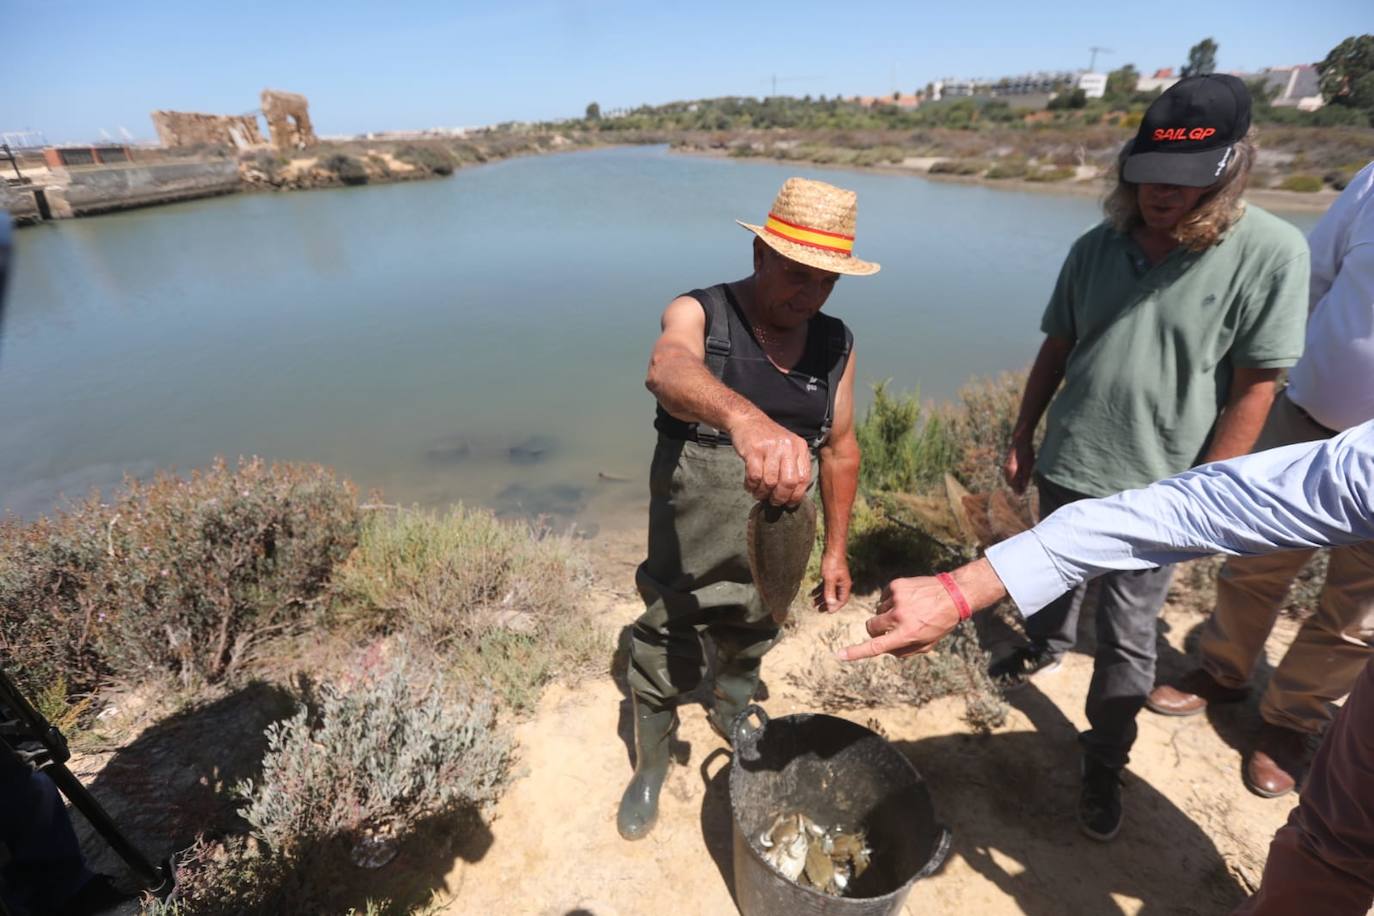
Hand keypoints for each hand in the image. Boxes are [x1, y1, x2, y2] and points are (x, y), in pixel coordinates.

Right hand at [730, 415, 811, 505]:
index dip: (796, 495)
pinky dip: (752, 485)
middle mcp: (788, 447)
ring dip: (763, 493)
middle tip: (773, 501)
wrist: (747, 420)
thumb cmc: (768, 438)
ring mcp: (771, 448)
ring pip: (770, 482)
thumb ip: (793, 466)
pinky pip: (755, 476)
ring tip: (758, 493)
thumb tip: (793, 495)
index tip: (789, 503)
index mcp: (799, 447)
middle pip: (789, 483)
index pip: (804, 478)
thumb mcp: (787, 447)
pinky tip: (750, 485)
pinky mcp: (754, 450)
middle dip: (780, 497)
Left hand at [811, 549, 851, 612]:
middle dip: (827, 604)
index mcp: (845, 585)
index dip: (835, 607)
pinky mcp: (831, 575)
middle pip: (835, 598)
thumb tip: (831, 604)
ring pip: (829, 592)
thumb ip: (829, 592)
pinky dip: (819, 590)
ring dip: (821, 598)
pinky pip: (825, 586)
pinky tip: (812, 594)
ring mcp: (837, 580)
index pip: (842, 600)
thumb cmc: (833, 562)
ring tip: (813, 604)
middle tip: (819, 610)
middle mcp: (842, 584)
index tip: (827, 612)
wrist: (832, 549)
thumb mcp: (829, 579)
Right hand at [837, 576, 960, 660]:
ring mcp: (897, 599)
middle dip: (875, 629)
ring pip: (878, 611)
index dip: (856, 652)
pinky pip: (883, 598)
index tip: (840, 655)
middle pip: (871, 627)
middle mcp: (899, 617)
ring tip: (908, 610)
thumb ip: (904, 651)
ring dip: (887, 613)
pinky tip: (907, 600)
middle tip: (889, 627)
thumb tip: (884, 648)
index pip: (876, 646)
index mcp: (907, 634)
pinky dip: (891, 600)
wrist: (953, 594)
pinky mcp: (896, 585)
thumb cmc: (940, 622)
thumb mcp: (927, 644)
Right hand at [1003, 438, 1034, 494]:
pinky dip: (1013, 477)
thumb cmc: (1026, 452)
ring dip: (1014, 483)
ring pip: (1009, 478)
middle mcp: (1006, 470)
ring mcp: (1006, 466)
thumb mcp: (1028, 466)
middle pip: (1010, 483)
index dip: (1017, 491)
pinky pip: (1009, 474)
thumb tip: (1023, 487)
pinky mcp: (1007, 463)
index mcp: (1011, 472)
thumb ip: (1025, 477)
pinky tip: (1018, 477)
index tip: (1021, 495)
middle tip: (1021, 491)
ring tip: (1021, 485)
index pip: (1013, 485)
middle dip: (1015, 488)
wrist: (1020, 440)